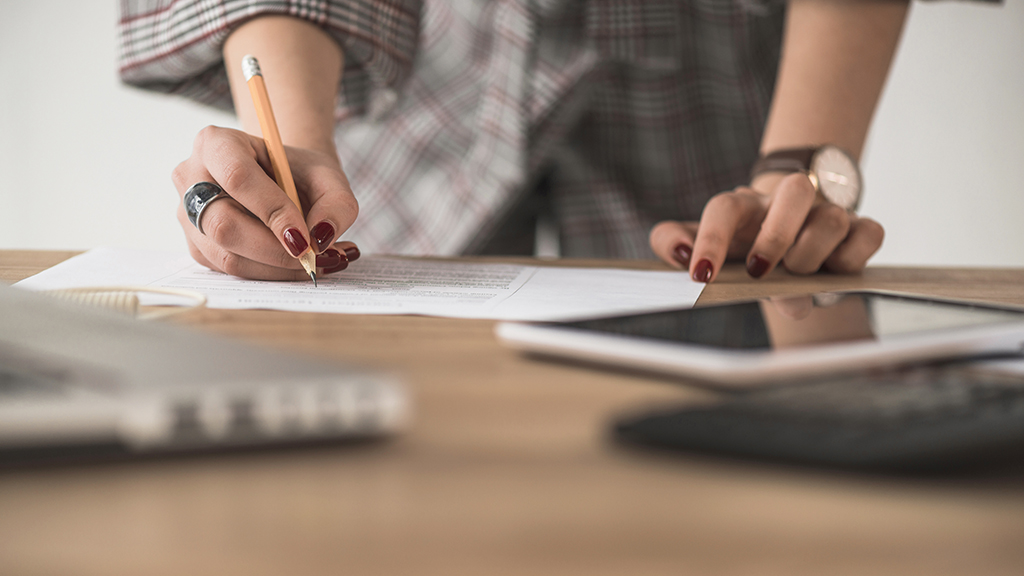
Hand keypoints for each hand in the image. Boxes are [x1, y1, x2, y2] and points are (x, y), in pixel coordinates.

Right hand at [172, 125, 359, 279]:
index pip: (238, 177)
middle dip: (275, 250)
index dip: (272, 211)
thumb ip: (336, 203)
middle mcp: (191, 177)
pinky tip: (300, 264)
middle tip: (317, 257)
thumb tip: (322, 238)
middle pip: (224, 224)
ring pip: (227, 255)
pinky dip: (271, 274)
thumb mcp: (328, 177)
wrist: (284, 182)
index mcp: (216, 143)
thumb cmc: (301, 173)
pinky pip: (230, 271)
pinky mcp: (198, 246)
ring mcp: (188, 215)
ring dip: (278, 268)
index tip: (306, 237)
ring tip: (321, 262)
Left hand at [649, 173, 883, 281]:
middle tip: (760, 272)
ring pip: (832, 219)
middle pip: (795, 192)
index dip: (710, 240)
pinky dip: (853, 258)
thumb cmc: (741, 244)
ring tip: (797, 276)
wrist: (789, 238)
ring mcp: (826, 213)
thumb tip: (680, 252)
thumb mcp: (701, 244)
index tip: (701, 276)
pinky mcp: (860, 229)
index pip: (724, 209)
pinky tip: (834, 272)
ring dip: (812, 255)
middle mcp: (786, 203)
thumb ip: (673, 241)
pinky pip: (869, 233)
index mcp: (744, 207)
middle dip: (777, 236)